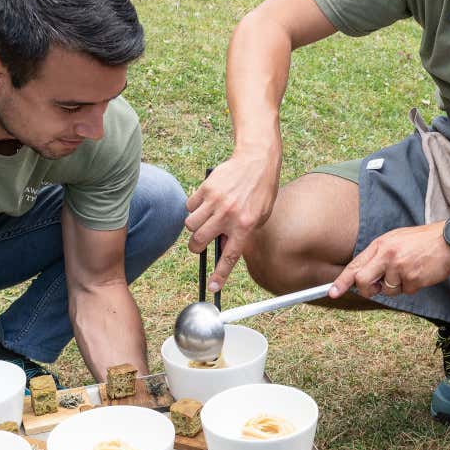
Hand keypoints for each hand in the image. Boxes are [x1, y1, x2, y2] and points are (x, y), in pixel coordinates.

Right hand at [184, 153, 280, 292]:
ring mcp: (216, 202)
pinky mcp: (206, 189)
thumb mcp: (259, 217)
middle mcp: (228, 216)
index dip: (220, 275)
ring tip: (205, 220)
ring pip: (190, 225)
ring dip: (194, 227)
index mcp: (245, 226)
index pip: (230, 257)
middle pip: (198, 241)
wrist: (257, 161)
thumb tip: (221, 247)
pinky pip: (190, 206)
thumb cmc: (260, 191)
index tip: (213, 287)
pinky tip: (205, 203)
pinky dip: (193, 208)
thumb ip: (241, 233)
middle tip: (199, 244)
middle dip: (195, 247)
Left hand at [328, 223, 449, 298]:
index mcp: (380, 244)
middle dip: (367, 290)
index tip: (332, 292)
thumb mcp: (396, 240)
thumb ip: (379, 256)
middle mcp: (387, 255)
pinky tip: (421, 273)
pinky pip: (406, 292)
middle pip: (363, 282)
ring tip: (410, 270)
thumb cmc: (422, 241)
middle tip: (377, 288)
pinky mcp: (413, 278)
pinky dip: (412, 287)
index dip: (342, 281)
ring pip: (386, 290)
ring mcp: (400, 267)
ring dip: (397, 286)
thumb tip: (363, 277)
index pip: (355, 265)